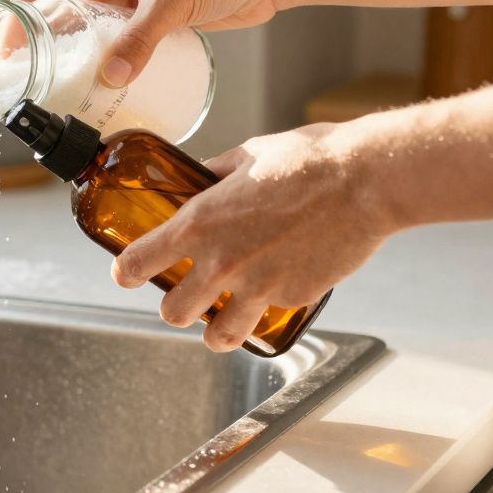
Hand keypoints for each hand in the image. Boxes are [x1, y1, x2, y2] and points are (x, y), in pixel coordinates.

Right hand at [12, 0, 287, 87]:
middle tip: (33, 83)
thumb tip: (111, 79)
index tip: (8, 53)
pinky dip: (109, 66)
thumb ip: (138, 41)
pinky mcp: (152, 20)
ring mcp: (130, 1)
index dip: (17, 17)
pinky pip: (118, 46)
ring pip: (89, 33)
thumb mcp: (170, 4)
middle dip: (44, 47)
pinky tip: (107, 90)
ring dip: (78, 60)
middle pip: (60, 14)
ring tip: (65, 93)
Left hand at [109, 123, 397, 351]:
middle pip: (171, 313)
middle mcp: (222, 263)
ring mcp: (258, 287)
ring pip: (217, 337)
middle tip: (185, 295)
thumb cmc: (309, 160)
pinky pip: (269, 316)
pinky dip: (268, 310)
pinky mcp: (293, 298)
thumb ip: (215, 173)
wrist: (366, 181)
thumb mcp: (247, 156)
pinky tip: (276, 289)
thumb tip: (200, 175)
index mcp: (200, 224)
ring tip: (220, 319)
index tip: (126, 273)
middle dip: (175, 306)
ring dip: (214, 330)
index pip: (138, 262)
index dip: (127, 272)